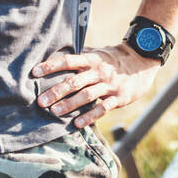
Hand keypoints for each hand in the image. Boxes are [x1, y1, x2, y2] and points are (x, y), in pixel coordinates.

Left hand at [31, 44, 159, 128]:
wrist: (142, 61)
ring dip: (69, 104)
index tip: (35, 72)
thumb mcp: (97, 53)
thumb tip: (55, 54)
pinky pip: (103, 108)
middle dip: (56, 91)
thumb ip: (79, 55)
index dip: (51, 66)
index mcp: (91, 59)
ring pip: (86, 96)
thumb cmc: (113, 58)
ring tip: (54, 112)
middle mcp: (98, 71)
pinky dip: (90, 117)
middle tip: (40, 101)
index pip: (67, 61)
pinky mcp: (119, 98)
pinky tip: (77, 124)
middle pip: (74, 81)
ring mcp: (109, 85)